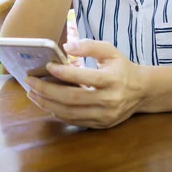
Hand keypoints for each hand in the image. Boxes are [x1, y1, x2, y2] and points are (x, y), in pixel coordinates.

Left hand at [25, 39, 144, 128]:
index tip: (47, 66)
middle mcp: (108, 100)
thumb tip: (66, 47)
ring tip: (32, 94)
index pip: (84, 77)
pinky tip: (46, 103)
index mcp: (112, 79)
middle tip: (30, 82)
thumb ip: (89, 46)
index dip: (64, 72)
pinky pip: (74, 121)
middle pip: (72, 98)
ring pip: (70, 113)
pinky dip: (57, 112)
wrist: (141, 91)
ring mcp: (104, 116)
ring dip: (47, 104)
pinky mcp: (100, 125)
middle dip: (47, 90)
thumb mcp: (110, 51)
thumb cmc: (122, 67)